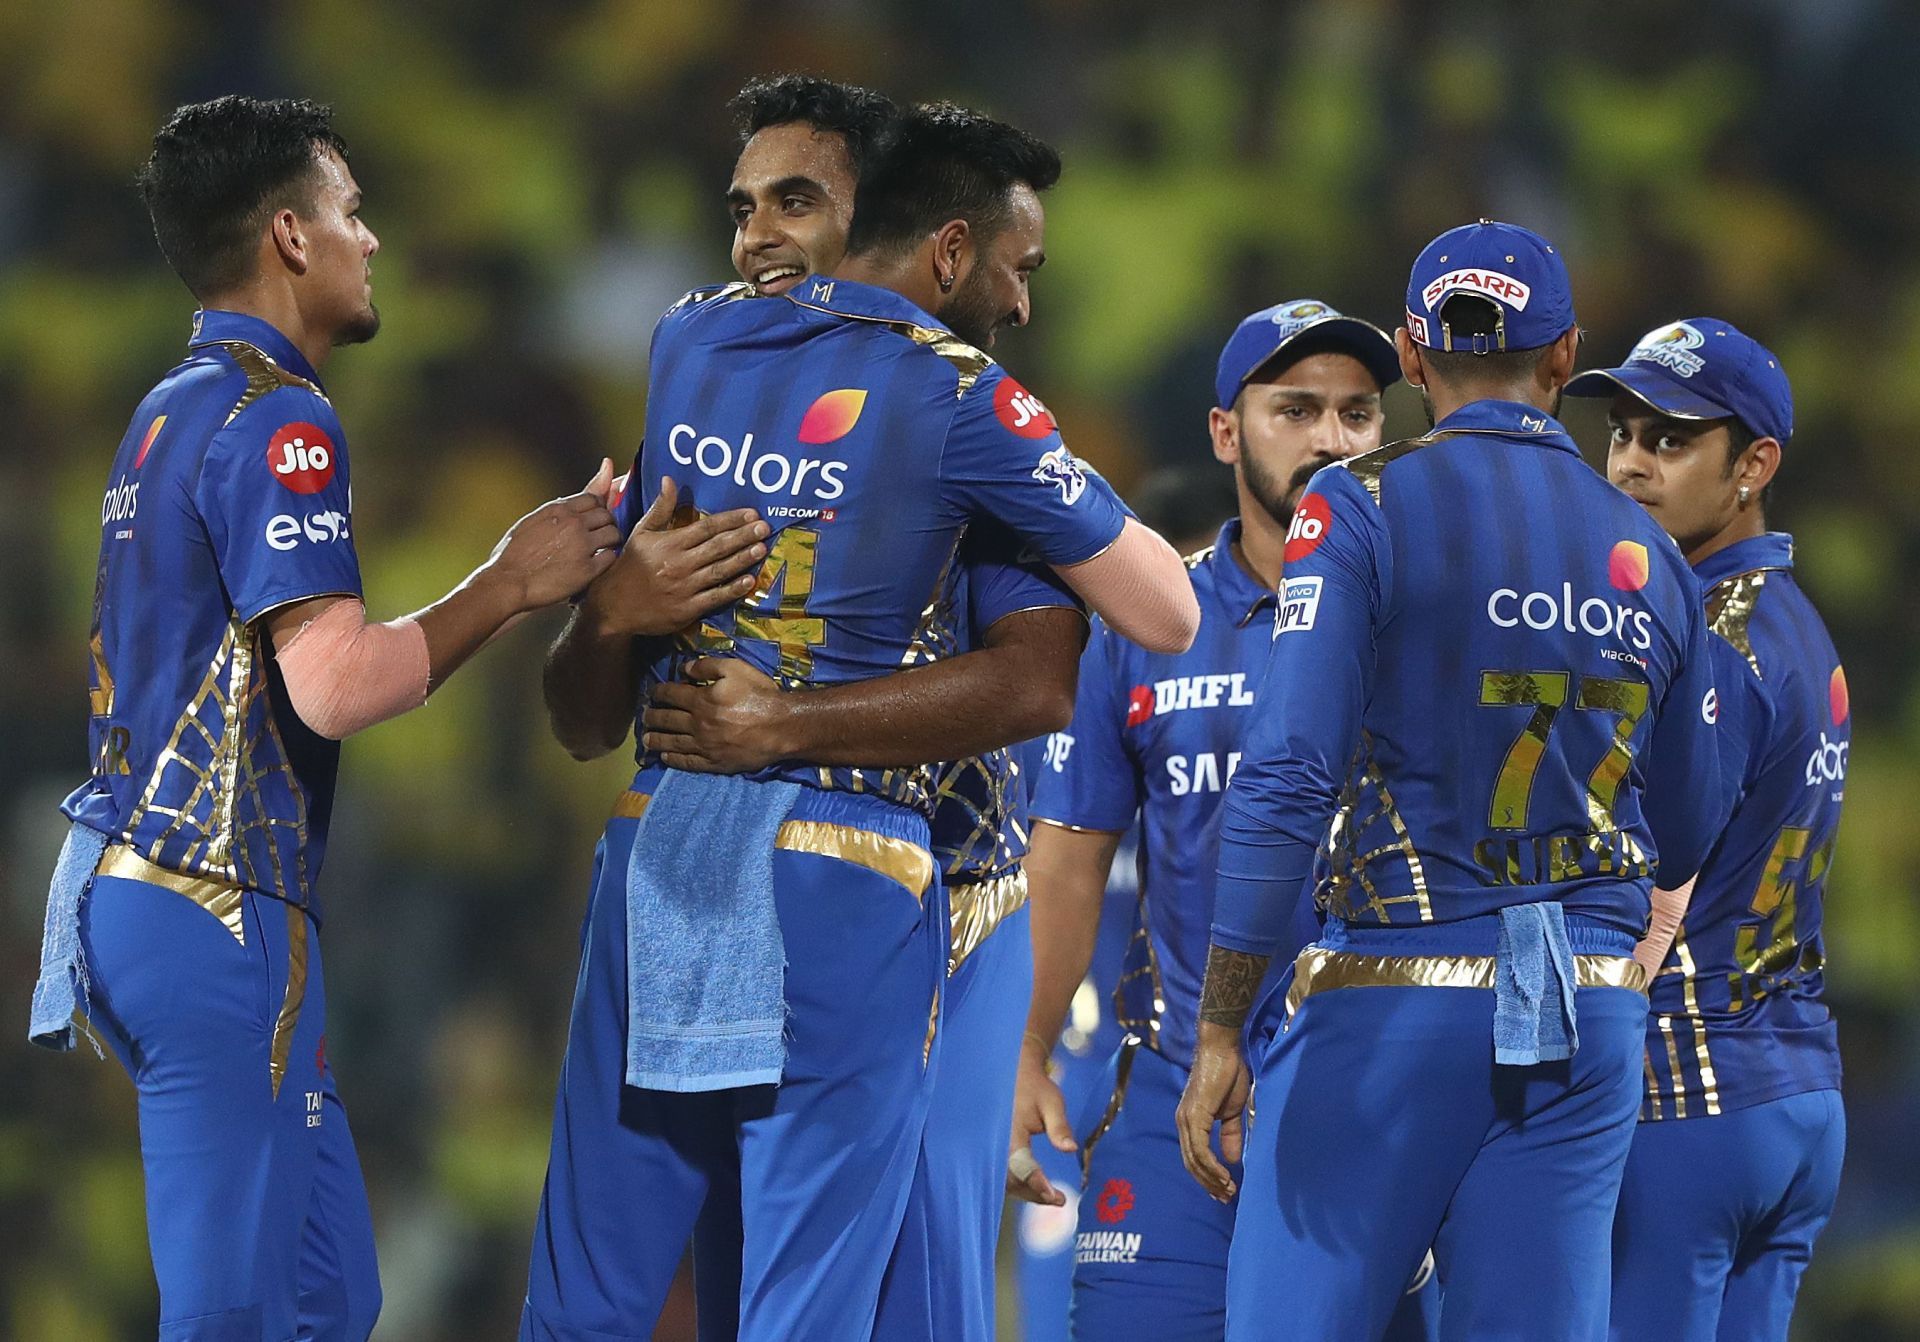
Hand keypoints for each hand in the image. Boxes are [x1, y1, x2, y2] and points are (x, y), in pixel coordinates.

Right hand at [484, 460, 622, 610]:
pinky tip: (598, 565)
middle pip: (607, 514)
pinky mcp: (588, 569)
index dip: (597, 508)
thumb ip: (553, 512)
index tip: (595, 519)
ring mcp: (582, 545)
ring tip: (603, 549)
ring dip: (611, 541)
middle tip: (602, 536)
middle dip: (606, 524)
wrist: (506, 582)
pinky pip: (611, 556)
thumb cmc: (511, 555)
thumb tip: (566, 502)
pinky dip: (607, 559)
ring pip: (614, 533)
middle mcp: (573, 523)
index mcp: (558, 510)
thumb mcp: (530, 522)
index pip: (593, 498)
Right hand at [582, 477, 767, 637]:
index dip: (731, 519)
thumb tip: (670, 480)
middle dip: (743, 536)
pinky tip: (749, 580)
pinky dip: (733, 589)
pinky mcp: (687, 609)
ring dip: (743, 559)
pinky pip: (714, 597)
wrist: (613, 605)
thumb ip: (661, 508)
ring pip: (719, 570)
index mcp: (670, 543)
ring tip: (762, 548)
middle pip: (718, 546)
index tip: (751, 513)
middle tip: (765, 527)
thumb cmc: (629, 566)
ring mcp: (684, 587)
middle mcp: (679, 563)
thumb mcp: (641, 532)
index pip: (707, 527)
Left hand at [642, 656, 791, 771]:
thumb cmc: (760, 695)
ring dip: (656, 739)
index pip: (672, 695)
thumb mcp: (736, 669)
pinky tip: (665, 757)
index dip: (659, 693)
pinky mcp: (715, 763)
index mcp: (702, 700)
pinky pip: (689, 762)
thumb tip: (685, 668)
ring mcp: (705, 746)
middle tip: (644, 716)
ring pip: (673, 742)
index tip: (652, 693)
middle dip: (653, 716)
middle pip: (668, 719)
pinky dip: (674, 760)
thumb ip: (708, 666)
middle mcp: (698, 724)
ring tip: (645, 739)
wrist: (782, 727)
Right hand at [1007, 1033, 1073, 1205]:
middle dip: (1034, 1193)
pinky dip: (1021, 1184)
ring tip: (1053, 1197)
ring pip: (1005, 1181)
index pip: (1020, 1164)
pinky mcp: (995, 1152)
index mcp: (1008, 1130)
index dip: (1036, 1183)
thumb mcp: (1052, 1102)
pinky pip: (1004, 1175)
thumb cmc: (1035, 1088)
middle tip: (1059, 1199)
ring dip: (1027, 1192)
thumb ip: (1059, 1126)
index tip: (1055, 1196)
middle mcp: (995, 1143)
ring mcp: (992, 1149)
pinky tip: (1039, 1188)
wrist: (1015, 1075)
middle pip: (1010, 1179)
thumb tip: (1070, 1149)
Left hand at [1175, 1022, 1251, 1202]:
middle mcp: (1184, 1123)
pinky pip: (1200, 1149)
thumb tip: (1233, 1160)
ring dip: (1212, 1179)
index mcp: (1190, 1122)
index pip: (1194, 1157)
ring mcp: (1186, 1119)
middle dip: (1209, 1184)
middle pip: (1191, 1164)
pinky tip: (1225, 1176)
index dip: (1207, 1176)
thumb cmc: (1228, 1074)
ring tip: (1229, 1191)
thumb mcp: (1231, 1111)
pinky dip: (1212, 1166)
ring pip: (1194, 1160)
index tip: (1224, 1191)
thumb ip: (1230, 1135)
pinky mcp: (1194, 1115)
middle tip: (1226, 1198)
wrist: (1223, 1049)